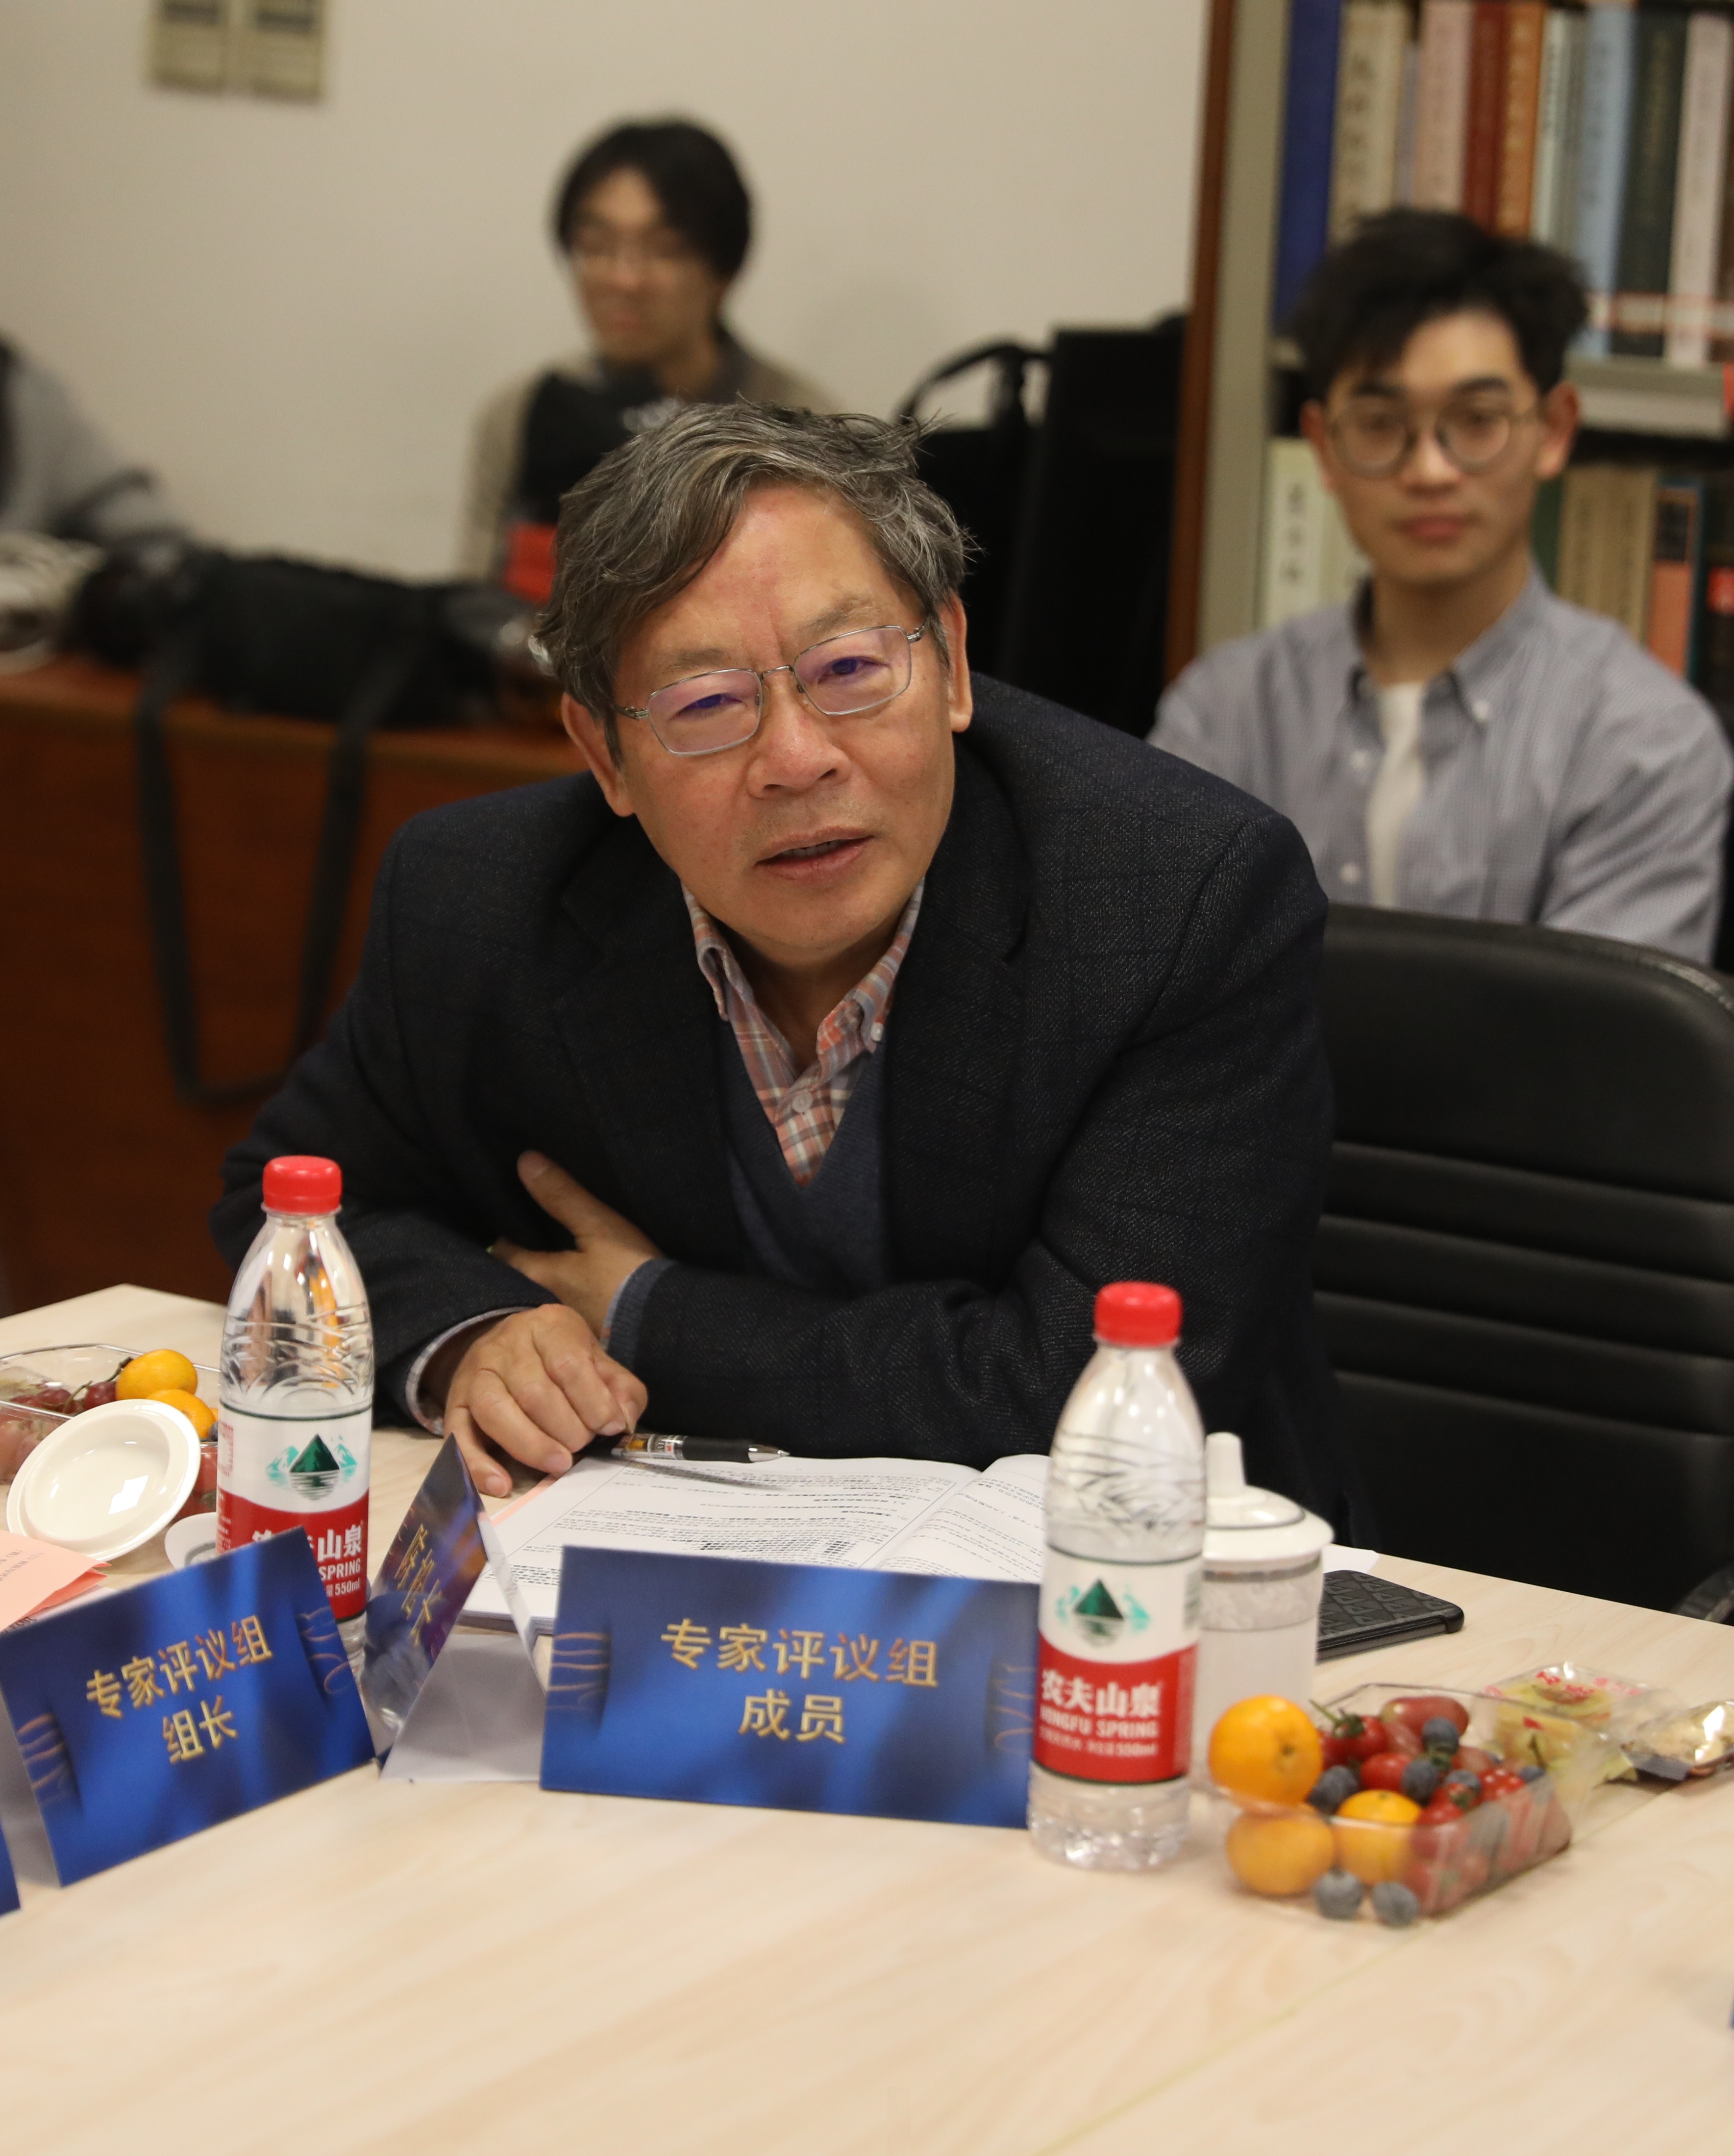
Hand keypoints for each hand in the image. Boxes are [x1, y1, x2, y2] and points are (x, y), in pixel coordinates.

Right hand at [442, 1305, 646, 1497]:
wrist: (509, 1346)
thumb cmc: (561, 1359)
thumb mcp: (597, 1361)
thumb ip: (619, 1389)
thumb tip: (623, 1422)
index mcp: (547, 1326)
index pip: (568, 1363)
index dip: (593, 1401)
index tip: (611, 1427)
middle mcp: (505, 1345)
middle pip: (534, 1391)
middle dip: (566, 1428)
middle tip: (584, 1448)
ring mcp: (475, 1373)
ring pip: (495, 1410)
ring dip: (530, 1445)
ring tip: (559, 1465)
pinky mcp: (455, 1404)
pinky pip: (459, 1436)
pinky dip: (477, 1465)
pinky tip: (501, 1484)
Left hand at [493, 1151, 662, 1336]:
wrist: (667, 1322)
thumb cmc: (627, 1274)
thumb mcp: (599, 1227)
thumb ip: (562, 1196)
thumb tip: (524, 1161)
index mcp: (539, 1277)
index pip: (504, 1254)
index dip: (503, 1236)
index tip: (505, 1222)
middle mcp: (543, 1304)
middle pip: (522, 1276)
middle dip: (522, 1258)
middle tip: (527, 1237)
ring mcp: (567, 1321)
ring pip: (544, 1292)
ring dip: (546, 1276)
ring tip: (553, 1255)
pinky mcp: (590, 1330)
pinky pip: (568, 1304)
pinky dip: (568, 1290)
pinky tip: (581, 1281)